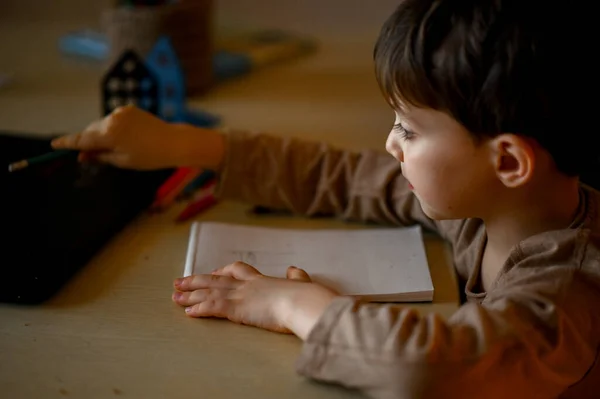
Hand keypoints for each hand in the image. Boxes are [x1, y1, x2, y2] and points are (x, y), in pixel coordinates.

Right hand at [51, 105, 224, 169]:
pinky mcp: (129, 109)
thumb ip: (99, 156)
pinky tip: (127, 138)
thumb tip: (82, 155)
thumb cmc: (149, 156)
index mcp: (109, 134)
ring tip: (118, 148)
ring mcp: (121, 112)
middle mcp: (112, 119)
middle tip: (90, 156)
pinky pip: (114, 120)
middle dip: (88, 142)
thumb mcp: (122, 161)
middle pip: (91, 131)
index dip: (67, 143)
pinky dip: (113, 128)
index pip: (82, 140)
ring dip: (102, 135)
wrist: (173, 142)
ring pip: (102, 125)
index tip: (55, 144)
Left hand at [172, 262, 337, 338]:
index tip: (213, 272)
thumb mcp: (302, 283)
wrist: (303, 302)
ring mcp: (241, 296)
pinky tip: (188, 313)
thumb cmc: (306, 297)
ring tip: (175, 297)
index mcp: (262, 280)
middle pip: (215, 279)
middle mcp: (247, 285)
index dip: (223, 271)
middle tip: (179, 281)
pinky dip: (199, 309)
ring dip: (190, 295)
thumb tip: (295, 270)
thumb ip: (297, 277)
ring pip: (209, 292)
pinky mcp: (238, 309)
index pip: (237, 270)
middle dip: (196, 280)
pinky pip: (213, 308)